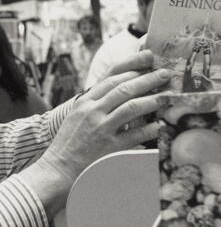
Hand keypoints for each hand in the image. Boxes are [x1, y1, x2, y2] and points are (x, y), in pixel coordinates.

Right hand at [19, 50, 170, 215]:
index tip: (148, 58)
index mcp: (84, 102)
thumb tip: (120, 90)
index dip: (132, 65)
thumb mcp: (77, 116)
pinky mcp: (110, 148)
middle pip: (124, 87)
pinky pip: (136, 135)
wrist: (58, 168)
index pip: (111, 76)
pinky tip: (160, 124)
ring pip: (132, 106)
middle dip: (148, 78)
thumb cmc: (69, 142)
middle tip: (164, 74)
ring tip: (168, 96)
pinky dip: (150, 128)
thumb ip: (95, 102)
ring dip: (153, 99)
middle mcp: (92, 111)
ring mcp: (101, 128)